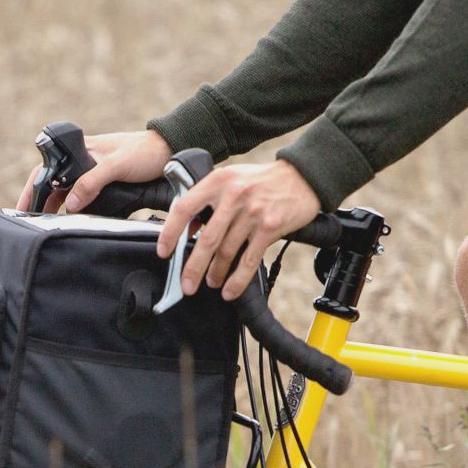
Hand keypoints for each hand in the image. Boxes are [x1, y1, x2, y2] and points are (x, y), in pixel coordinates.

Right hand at [14, 129, 172, 212]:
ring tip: (47, 227)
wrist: (170, 152)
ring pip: (67, 194)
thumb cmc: (144, 151)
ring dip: (57, 209)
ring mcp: (92, 174)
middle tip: (31, 225)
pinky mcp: (104, 185)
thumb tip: (70, 204)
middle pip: (53, 185)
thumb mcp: (116, 165)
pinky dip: (75, 211)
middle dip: (40, 204)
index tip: (23, 210)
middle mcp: (82, 162)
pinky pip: (83, 200)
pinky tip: (71, 222)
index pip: (46, 170)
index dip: (32, 190)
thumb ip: (92, 182)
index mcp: (79, 150)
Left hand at [154, 160, 320, 299]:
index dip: (171, 233)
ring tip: (210, 283)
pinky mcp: (269, 227)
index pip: (184, 208)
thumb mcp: (232, 178)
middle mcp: (233, 195)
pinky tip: (229, 290)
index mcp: (218, 181)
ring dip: (215, 273)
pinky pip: (248, 260)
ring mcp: (252, 212)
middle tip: (186, 284)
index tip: (164, 252)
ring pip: (227, 252)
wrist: (302, 176)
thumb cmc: (263, 180)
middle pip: (206, 239)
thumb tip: (189, 228)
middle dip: (193, 267)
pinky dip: (237, 280)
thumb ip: (209, 198)